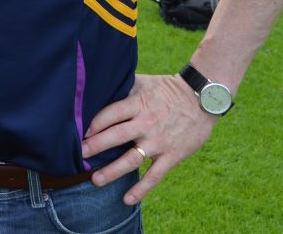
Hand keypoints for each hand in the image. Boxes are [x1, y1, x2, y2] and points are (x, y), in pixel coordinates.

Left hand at [80, 73, 215, 204]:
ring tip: (95, 180)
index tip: (80, 133)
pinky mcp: (172, 155)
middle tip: (79, 156)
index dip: (94, 124)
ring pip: (131, 159)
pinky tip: (127, 199)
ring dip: (112, 171)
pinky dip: (141, 189)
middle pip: (116, 136)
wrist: (202, 98)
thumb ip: (124, 87)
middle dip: (96, 146)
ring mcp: (159, 142)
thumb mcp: (145, 83)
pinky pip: (154, 176)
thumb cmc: (168, 89)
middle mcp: (146, 123)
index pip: (110, 114)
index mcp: (138, 104)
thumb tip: (99, 87)